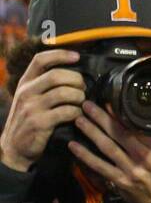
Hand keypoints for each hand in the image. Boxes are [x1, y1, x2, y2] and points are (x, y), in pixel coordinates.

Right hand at [0, 49, 84, 170]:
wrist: (14, 147)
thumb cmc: (29, 121)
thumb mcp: (31, 99)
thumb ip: (45, 86)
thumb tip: (73, 75)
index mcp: (25, 83)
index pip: (40, 60)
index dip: (60, 55)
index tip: (77, 56)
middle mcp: (26, 92)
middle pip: (56, 75)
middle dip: (76, 80)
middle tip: (83, 88)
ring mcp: (32, 107)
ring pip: (64, 93)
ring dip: (79, 97)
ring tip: (81, 102)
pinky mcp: (39, 122)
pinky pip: (66, 112)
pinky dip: (77, 112)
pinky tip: (78, 116)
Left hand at [68, 101, 150, 202]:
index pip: (138, 126)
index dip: (121, 113)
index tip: (108, 100)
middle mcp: (145, 159)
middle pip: (120, 134)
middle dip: (102, 118)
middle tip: (86, 105)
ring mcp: (132, 171)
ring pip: (108, 148)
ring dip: (92, 132)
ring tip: (79, 120)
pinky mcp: (121, 182)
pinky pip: (100, 167)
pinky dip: (86, 156)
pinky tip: (73, 146)